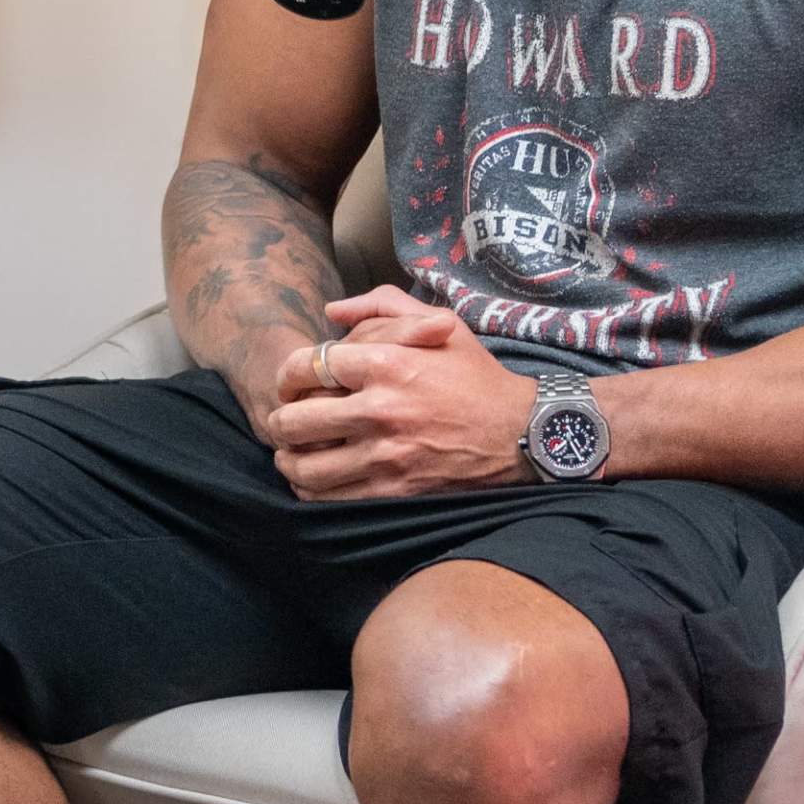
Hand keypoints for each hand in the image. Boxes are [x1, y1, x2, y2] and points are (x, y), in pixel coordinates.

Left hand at [260, 285, 540, 499]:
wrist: (523, 433)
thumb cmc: (477, 376)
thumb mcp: (441, 324)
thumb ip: (382, 305)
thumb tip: (331, 311)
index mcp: (387, 364)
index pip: (305, 366)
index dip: (286, 376)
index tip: (289, 383)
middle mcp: (381, 410)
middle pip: (295, 420)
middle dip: (280, 420)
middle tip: (283, 421)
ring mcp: (387, 455)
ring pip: (307, 466)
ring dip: (289, 460)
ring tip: (290, 454)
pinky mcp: (396, 491)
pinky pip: (333, 498)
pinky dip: (312, 492)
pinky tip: (313, 482)